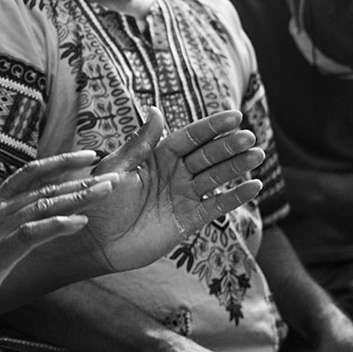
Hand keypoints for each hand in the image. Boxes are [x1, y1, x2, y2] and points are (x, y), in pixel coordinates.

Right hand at [0, 150, 115, 327]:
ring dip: (78, 196)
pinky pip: (30, 234)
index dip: (61, 162)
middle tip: (113, 174)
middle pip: (43, 187)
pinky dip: (57, 225)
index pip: (29, 173)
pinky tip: (79, 222)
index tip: (90, 155)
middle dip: (81, 180)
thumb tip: (30, 217)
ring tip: (106, 190)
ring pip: (42, 205)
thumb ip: (3, 222)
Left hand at [75, 107, 265, 274]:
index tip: (235, 116)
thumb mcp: (117, 169)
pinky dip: (236, 197)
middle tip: (249, 137)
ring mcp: (184, 196)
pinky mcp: (190, 219)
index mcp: (158, 156)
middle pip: (208, 155)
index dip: (212, 127)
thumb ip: (140, 144)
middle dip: (228, 146)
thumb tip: (156, 110)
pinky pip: (217, 206)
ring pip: (216, 177)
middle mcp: (175, 173)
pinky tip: (254, 185)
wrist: (96, 241)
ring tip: (256, 155)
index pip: (191, 137)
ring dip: (237, 166)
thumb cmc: (100, 201)